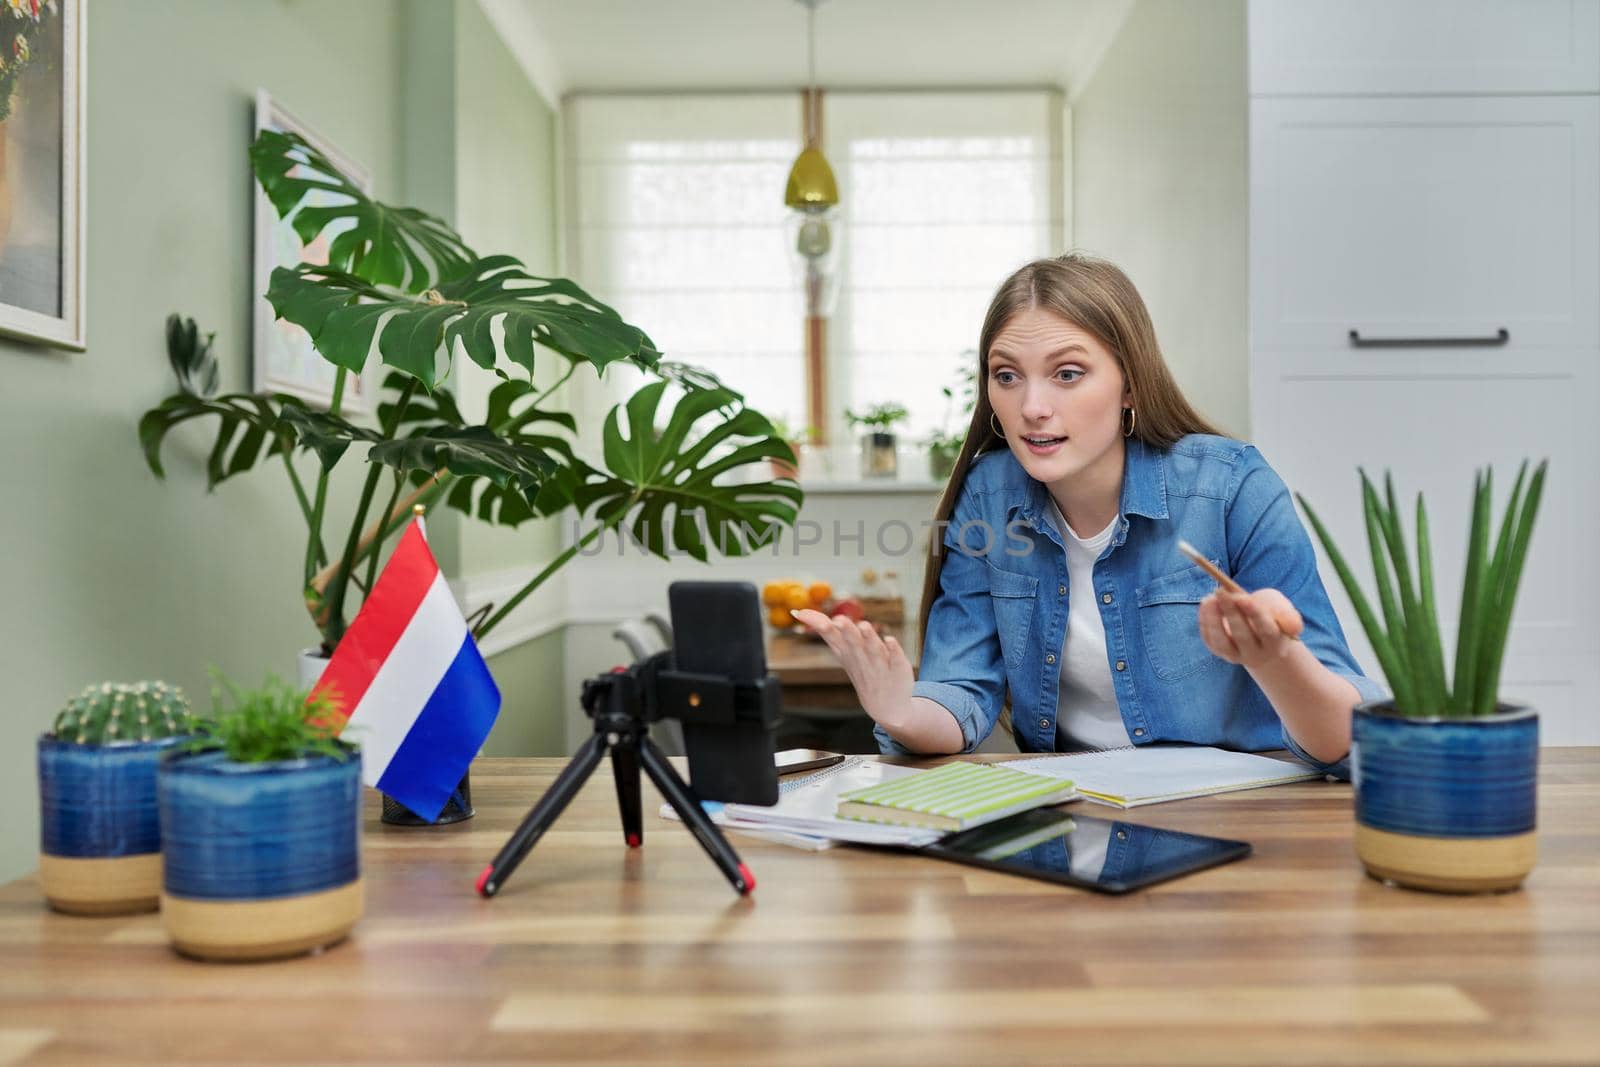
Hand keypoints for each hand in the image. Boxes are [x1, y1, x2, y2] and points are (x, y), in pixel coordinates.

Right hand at [790, 608, 914, 729]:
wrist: (888, 709)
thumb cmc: (863, 674)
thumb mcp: (843, 654)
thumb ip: (829, 632)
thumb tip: (803, 613)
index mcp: (846, 653)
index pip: (830, 636)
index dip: (816, 623)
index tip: (799, 612)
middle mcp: (861, 659)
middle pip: (852, 643)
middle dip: (847, 631)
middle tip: (839, 619)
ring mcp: (880, 666)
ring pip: (873, 650)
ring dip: (869, 638)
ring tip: (864, 625)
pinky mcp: (898, 669)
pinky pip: (896, 659)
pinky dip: (894, 650)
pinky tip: (890, 640)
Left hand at [1197, 588, 1303, 670]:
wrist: (1258, 629)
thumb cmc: (1272, 614)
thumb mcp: (1282, 608)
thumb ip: (1288, 615)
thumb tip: (1293, 627)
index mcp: (1276, 642)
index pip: (1266, 630)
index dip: (1253, 614)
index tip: (1241, 597)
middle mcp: (1256, 653)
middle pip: (1242, 636)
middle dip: (1231, 612)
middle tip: (1220, 591)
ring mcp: (1236, 655)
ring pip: (1222, 643)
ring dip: (1213, 619)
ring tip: (1209, 598)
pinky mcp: (1219, 652)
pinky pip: (1210, 640)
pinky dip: (1205, 622)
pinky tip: (1206, 604)